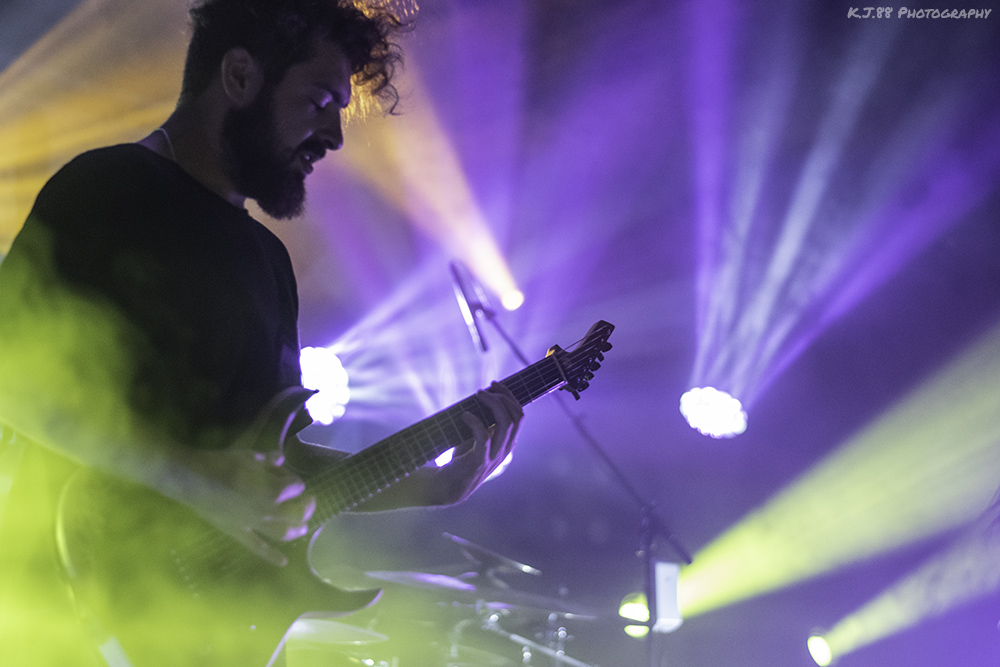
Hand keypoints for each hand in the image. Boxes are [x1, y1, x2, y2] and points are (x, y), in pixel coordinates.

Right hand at [178, 448, 315, 566]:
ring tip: (303, 528)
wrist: (193, 479)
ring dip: (296, 531)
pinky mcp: (239, 533)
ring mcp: (254, 524)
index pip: (296, 486)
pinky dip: (272, 556)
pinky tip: (284, 562)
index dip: (295, 481)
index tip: (289, 477)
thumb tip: (280, 458)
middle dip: (306, 507)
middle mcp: (268, 510)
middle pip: (296, 512)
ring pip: (283, 532)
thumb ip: (268, 460)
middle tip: (309, 502)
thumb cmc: (222, 463)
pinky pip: (257, 547)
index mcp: (274, 489)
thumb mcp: (249, 456)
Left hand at [444, 381, 523, 502]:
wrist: (448, 486)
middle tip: (485, 389)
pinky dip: (475, 421)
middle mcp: (505, 449)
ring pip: (505, 423)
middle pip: (516, 416)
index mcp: (508, 442)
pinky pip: (483, 436)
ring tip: (478, 395)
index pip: (519, 414)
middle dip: (503, 397)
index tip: (494, 384)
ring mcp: (494, 456)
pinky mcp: (479, 460)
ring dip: (493, 404)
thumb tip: (483, 397)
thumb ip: (485, 424)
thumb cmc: (462, 460)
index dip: (509, 396)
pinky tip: (464, 415)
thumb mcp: (477, 439)